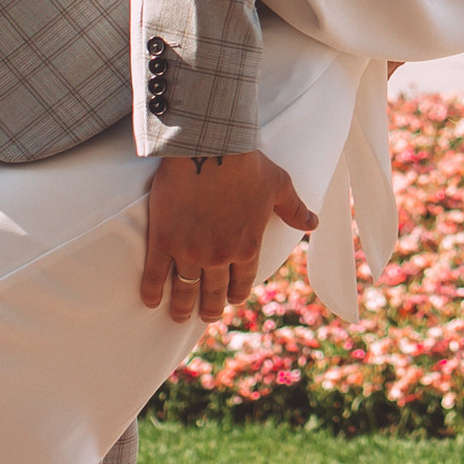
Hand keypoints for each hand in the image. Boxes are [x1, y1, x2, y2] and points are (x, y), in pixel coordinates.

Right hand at [143, 150, 314, 324]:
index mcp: (248, 247)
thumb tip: (313, 223)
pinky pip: (155, 275)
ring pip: (185, 290)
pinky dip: (152, 291)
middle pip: (213, 293)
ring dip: (182, 308)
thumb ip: (294, 209)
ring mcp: (189, 251)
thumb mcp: (279, 186)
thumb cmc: (247, 164)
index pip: (242, 283)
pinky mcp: (163, 241)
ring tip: (178, 316)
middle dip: (210, 308)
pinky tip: (150, 301)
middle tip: (206, 316)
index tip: (230, 299)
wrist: (209, 147)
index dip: (236, 295)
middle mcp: (219, 256)